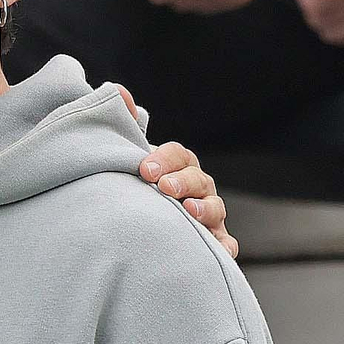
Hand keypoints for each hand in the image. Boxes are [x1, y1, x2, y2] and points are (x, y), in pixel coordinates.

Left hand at [119, 88, 237, 257]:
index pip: (178, 155)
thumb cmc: (134, 190)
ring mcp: (207, 216)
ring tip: (187, 211)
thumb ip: (124, 128)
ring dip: (203, 209)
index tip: (144, 169)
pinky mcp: (211, 243)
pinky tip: (218, 250)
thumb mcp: (126, 161)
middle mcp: (196, 188)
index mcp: (178, 166)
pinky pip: (224, 245)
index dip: (164, 159)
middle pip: (198, 180)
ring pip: (214, 209)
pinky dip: (223, 247)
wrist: (134, 228)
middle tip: (162, 188)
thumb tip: (118, 92)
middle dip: (182, 182)